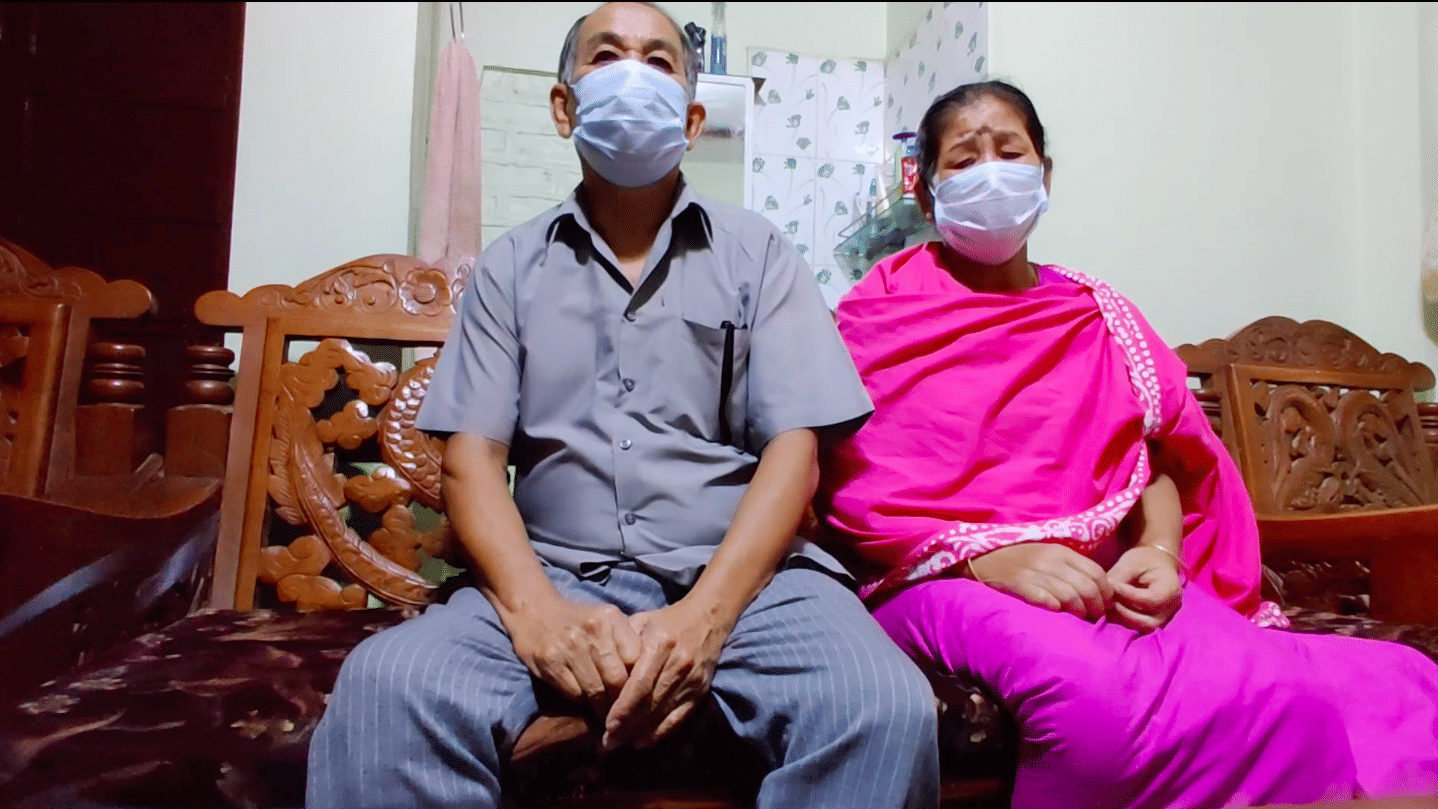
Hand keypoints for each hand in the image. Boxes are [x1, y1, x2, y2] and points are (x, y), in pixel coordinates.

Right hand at [504, 596, 641, 718]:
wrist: (534, 612)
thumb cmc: (580, 622)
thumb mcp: (607, 621)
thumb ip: (627, 644)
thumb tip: (649, 679)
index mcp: (610, 618)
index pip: (636, 659)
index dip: (640, 682)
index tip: (643, 698)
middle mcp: (591, 631)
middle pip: (617, 679)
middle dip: (623, 704)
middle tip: (628, 719)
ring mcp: (569, 647)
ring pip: (596, 691)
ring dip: (604, 710)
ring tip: (611, 720)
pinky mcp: (550, 663)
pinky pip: (574, 693)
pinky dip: (584, 704)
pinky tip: (589, 707)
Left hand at [603, 600, 730, 750]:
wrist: (706, 619)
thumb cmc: (665, 622)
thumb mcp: (641, 622)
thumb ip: (620, 644)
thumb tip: (599, 670)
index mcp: (661, 644)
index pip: (639, 684)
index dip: (623, 708)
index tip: (606, 725)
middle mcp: (679, 663)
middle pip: (650, 704)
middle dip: (627, 727)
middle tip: (607, 742)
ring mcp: (692, 680)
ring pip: (662, 714)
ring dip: (640, 733)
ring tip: (620, 744)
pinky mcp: (700, 692)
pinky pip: (678, 718)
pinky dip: (660, 733)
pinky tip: (642, 742)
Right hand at [969, 543, 1113, 620]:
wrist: (981, 557)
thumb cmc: (1019, 559)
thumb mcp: (1047, 555)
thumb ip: (1070, 568)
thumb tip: (1098, 589)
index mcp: (1060, 551)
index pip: (1096, 572)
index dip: (1106, 592)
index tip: (1105, 604)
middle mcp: (1050, 560)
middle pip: (1087, 586)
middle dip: (1097, 606)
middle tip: (1096, 617)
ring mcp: (1034, 572)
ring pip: (1070, 596)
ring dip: (1079, 612)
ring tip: (1080, 619)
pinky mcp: (1018, 584)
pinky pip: (1044, 599)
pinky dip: (1055, 608)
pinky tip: (1057, 613)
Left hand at [1105, 546, 1182, 631]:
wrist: (1154, 564)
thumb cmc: (1144, 560)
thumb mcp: (1132, 562)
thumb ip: (1120, 576)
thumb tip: (1105, 590)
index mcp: (1171, 589)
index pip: (1151, 599)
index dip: (1129, 595)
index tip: (1112, 584)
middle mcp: (1171, 609)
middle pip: (1148, 621)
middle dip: (1123, 611)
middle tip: (1107, 597)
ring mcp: (1163, 618)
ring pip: (1141, 627)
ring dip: (1122, 617)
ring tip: (1108, 602)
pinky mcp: (1153, 622)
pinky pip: (1137, 628)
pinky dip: (1122, 620)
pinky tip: (1111, 608)